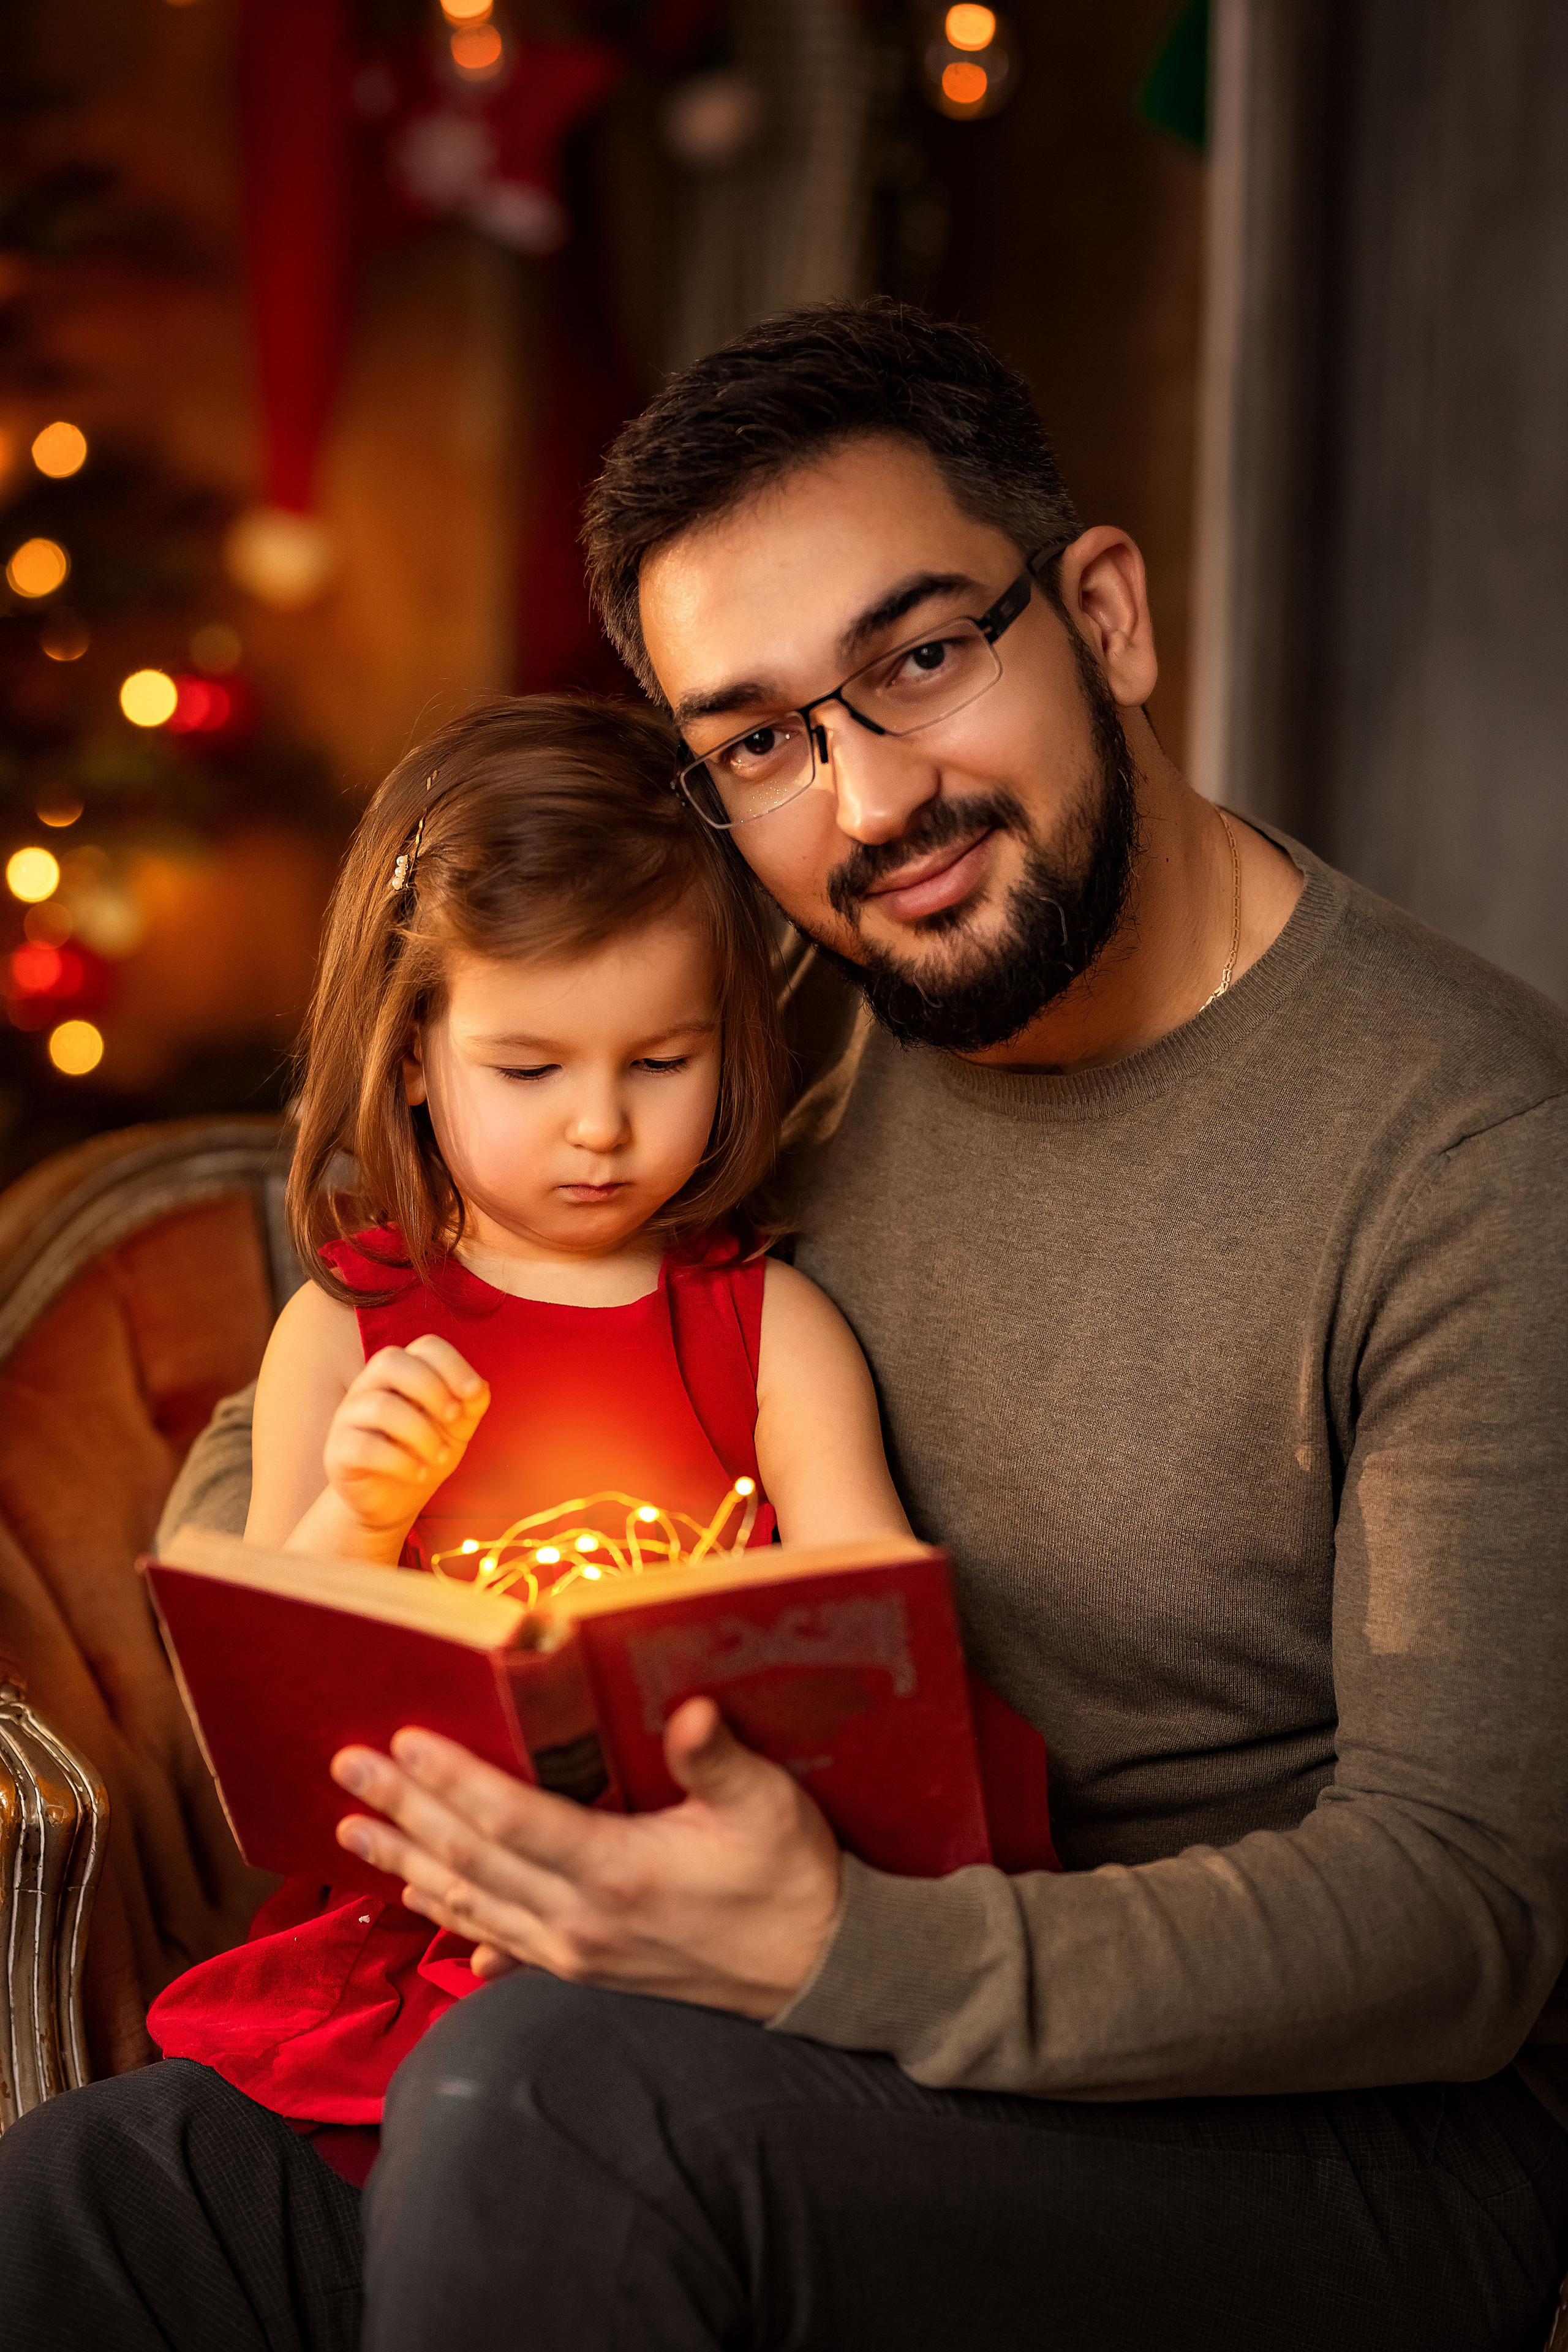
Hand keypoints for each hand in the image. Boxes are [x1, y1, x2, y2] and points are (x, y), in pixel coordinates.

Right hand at [322, 1334, 488, 1542]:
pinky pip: (365, 1447)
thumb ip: (470, 1405)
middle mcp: (370, 1386)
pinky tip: (418, 1473)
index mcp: (403, 1372)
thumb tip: (478, 1389)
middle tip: (455, 1418)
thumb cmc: (425, 1451)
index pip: (425, 1347)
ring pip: (380, 1406)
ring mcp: (349, 1416)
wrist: (393, 1500)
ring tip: (441, 1457)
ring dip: (422, 1433)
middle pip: (390, 1361)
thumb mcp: (456, 1427)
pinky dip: (400, 1461)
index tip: (474, 1393)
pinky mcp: (338, 1451)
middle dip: (431, 1388)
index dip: (454, 1365)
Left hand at [330, 1697, 843, 2017]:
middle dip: (404, 1811)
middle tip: (345, 1770)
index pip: (511, 1819)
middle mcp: (582, 1921)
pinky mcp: (587, 1970)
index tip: (401, 1741)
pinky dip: (455, 1919)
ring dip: (409, 1864)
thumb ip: (719, 1760)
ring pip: (472, 1904)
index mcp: (618, 1873)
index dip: (452, 1779)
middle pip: (472, 1860)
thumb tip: (690, 1712)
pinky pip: (500, 1942)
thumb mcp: (770, 1807)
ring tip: (353, 1833)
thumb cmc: (795, 1877)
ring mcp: (578, 1953)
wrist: (822, 1970)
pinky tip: (425, 1914)